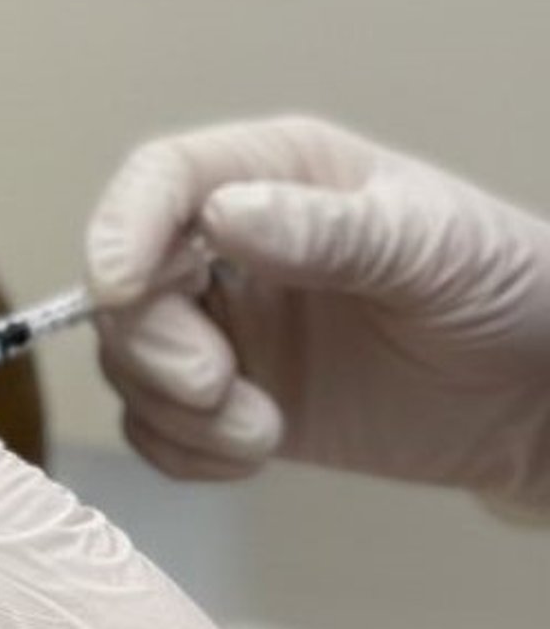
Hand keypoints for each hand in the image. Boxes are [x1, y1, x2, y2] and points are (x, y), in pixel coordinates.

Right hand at [86, 115, 549, 504]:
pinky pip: (154, 427)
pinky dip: (183, 451)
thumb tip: (224, 217)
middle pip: (125, 281)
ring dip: (177, 409)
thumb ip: (330, 232)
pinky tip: (252, 453)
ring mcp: (225, 326)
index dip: (122, 227)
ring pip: (128, 360)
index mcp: (273, 176)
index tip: (120, 286)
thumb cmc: (509, 290)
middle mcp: (229, 246)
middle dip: (151, 342)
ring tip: (263, 431)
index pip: (162, 181)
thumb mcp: (432, 247)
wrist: (545, 400)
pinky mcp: (229, 399)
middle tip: (216, 385)